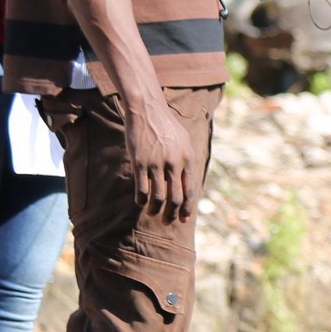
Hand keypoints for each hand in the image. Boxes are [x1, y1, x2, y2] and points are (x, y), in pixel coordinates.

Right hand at [122, 91, 197, 220]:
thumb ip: (186, 161)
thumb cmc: (165, 126)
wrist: (147, 110)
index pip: (190, 190)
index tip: (184, 219)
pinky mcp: (140, 163)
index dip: (187, 208)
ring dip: (156, 210)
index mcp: (188, 159)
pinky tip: (139, 202)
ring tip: (152, 214)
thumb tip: (186, 182)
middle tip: (168, 222)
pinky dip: (141, 199)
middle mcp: (174, 163)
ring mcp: (157, 164)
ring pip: (159, 197)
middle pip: (176, 198)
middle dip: (172, 214)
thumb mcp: (183, 141)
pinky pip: (142, 188)